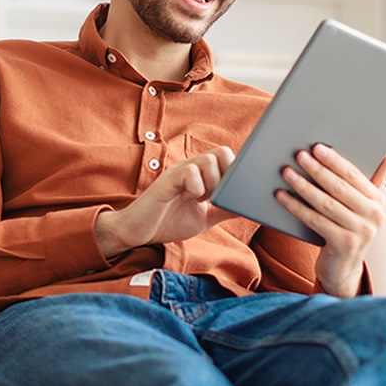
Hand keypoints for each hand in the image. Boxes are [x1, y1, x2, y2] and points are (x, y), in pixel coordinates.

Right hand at [95, 147, 237, 257]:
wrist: (139, 233)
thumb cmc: (168, 222)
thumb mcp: (205, 217)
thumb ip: (224, 209)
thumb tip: (247, 206)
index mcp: (201, 174)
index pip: (227, 156)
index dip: (235, 172)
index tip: (231, 193)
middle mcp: (191, 168)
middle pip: (223, 153)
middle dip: (226, 177)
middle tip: (215, 197)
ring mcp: (178, 172)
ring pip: (209, 160)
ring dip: (212, 183)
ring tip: (201, 199)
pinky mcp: (167, 180)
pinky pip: (190, 172)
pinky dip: (197, 187)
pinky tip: (190, 199)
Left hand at [275, 144, 385, 297]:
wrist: (343, 269)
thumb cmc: (347, 231)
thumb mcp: (360, 207)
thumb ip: (368, 182)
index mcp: (377, 200)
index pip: (354, 175)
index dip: (334, 160)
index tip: (316, 148)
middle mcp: (374, 215)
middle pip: (339, 187)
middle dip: (317, 169)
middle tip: (299, 155)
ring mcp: (361, 232)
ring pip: (326, 203)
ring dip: (304, 186)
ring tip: (287, 173)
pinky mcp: (344, 244)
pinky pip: (315, 221)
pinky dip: (296, 207)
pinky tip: (282, 197)